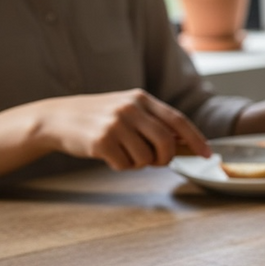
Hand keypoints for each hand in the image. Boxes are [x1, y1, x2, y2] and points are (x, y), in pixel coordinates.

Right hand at [36, 89, 209, 169]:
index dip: (196, 139)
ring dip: (140, 163)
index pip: (178, 120)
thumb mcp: (128, 111)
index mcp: (141, 99)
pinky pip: (126, 165)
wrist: (56, 118)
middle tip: (156, 162)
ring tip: (124, 153)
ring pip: (147, 158)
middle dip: (165, 159)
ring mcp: (116, 124)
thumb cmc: (99, 118)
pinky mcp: (102, 141)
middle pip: (166, 143)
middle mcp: (131, 109)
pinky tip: (109, 155)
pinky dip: (122, 166)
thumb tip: (186, 145)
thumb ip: (155, 123)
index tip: (208, 153)